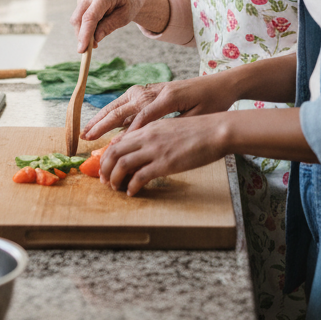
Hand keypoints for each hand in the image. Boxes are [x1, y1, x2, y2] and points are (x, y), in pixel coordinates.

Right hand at [71, 0, 164, 52]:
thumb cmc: (129, 4)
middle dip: (82, 36)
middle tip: (92, 48)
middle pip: (78, 18)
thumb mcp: (125, 17)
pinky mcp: (81, 0)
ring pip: (76, 19)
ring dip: (83, 32)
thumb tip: (95, 39)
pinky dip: (85, 26)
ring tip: (97, 37)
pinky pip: (78, 17)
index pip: (90, 17)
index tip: (82, 49)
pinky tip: (96, 27)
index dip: (84, 34)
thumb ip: (109, 26)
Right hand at [81, 76, 236, 139]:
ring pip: (121, 103)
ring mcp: (150, 88)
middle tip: (86, 136)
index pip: (142, 117)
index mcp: (168, 97)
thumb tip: (153, 137)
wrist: (222, 84)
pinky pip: (127, 102)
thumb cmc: (214, 102)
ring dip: (103, 116)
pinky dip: (114, 112)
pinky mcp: (150, 90)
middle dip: (103, 122)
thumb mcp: (199, 116)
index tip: (114, 148)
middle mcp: (154, 90)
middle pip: (123, 107)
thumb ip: (176, 125)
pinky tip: (105, 123)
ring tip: (88, 130)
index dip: (127, 133)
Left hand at [98, 114, 228, 195]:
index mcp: (148, 127)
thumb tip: (142, 149)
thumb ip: (154, 136)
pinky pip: (140, 176)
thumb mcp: (170, 128)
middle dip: (105, 169)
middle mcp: (147, 137)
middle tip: (105, 181)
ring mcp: (155, 150)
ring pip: (122, 164)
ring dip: (115, 179)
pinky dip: (132, 186)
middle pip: (114, 152)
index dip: (108, 157)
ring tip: (115, 188)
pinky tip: (133, 192)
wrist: (216, 131)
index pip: (118, 141)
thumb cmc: (198, 130)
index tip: (106, 168)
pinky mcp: (165, 163)